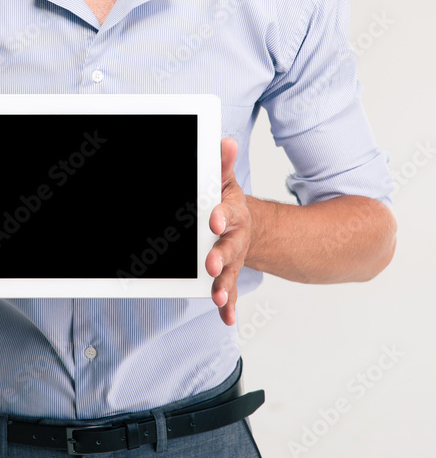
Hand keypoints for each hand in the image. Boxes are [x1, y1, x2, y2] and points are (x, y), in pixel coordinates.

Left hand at [205, 138, 251, 326]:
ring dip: (223, 285)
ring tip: (215, 297)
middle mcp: (236, 238)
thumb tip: (224, 140)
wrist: (247, 225)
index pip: (226, 213)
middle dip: (220, 256)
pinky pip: (229, 291)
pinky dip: (228, 304)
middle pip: (229, 247)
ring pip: (230, 273)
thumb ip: (222, 164)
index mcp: (232, 213)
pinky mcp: (230, 275)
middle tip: (211, 264)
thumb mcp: (225, 181)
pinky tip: (225, 316)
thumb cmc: (227, 202)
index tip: (211, 219)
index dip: (219, 215)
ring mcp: (234, 259)